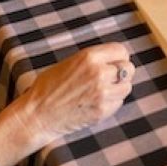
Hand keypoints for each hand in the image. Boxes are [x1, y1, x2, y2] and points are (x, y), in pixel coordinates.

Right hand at [12, 43, 133, 147]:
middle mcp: (99, 73)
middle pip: (128, 68)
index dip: (119, 57)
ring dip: (118, 88)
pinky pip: (118, 102)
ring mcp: (102, 93)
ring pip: (126, 87)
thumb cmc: (48, 88)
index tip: (115, 62)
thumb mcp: (69, 63)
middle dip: (121, 72)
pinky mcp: (102, 110)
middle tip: (110, 78)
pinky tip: (98, 102)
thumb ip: (93, 60)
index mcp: (89, 57)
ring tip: (103, 91)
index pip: (121, 50)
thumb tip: (114, 60)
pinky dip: (112, 102)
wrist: (37, 115)